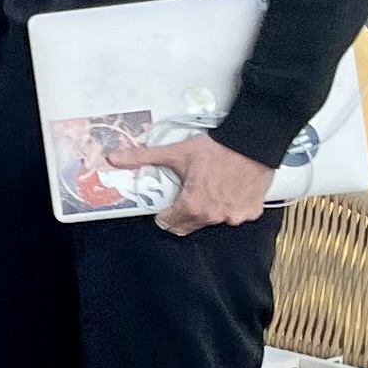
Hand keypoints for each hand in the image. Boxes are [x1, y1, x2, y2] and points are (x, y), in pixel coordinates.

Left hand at [104, 131, 274, 233]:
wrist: (252, 142)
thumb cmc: (217, 149)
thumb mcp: (176, 153)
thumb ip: (143, 158)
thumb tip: (116, 158)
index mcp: (192, 206)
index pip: (168, 224)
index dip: (164, 213)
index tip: (166, 204)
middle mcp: (213, 216)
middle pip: (188, 225)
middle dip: (184, 212)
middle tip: (188, 192)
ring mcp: (233, 216)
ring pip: (212, 221)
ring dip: (208, 209)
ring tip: (210, 186)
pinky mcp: (250, 212)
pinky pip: (235, 215)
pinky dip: (231, 206)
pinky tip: (229, 189)